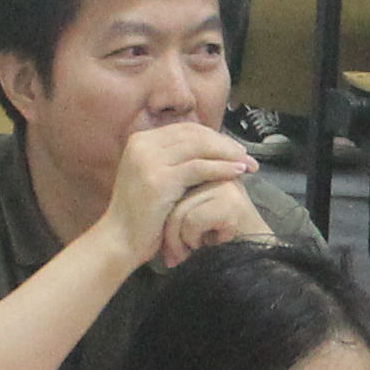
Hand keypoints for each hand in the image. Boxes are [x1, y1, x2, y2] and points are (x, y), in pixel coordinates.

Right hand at [104, 119, 259, 265]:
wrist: (120, 240)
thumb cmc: (142, 214)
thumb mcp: (156, 177)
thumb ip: (175, 160)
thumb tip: (210, 147)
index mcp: (141, 140)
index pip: (187, 129)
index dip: (215, 137)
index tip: (236, 149)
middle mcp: (143, 144)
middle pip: (195, 134)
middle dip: (226, 144)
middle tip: (248, 156)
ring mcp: (149, 159)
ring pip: (199, 147)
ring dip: (229, 154)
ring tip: (249, 164)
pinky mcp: (159, 178)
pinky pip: (199, 168)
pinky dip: (222, 168)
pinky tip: (238, 172)